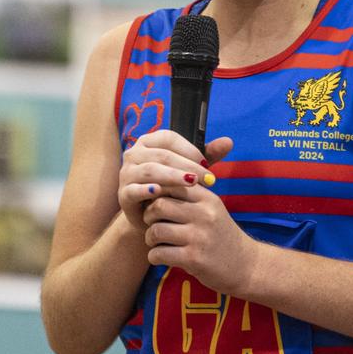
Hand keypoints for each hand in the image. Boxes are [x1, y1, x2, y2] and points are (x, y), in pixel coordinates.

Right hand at [117, 130, 232, 230]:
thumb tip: (229, 141)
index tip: (207, 163)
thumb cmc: (173, 186)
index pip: (168, 138)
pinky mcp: (123, 194)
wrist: (152, 215)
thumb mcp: (191, 169)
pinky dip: (147, 190)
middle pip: (162, 155)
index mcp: (149, 142)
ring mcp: (127, 173)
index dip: (189, 149)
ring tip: (191, 183)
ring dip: (172, 176)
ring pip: (150, 170)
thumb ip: (209, 155)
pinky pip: (134, 189)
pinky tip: (160, 192)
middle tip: (207, 178)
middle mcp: (134, 154)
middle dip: (187, 166)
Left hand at [141, 182, 257, 294]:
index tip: (154, 203)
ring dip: (149, 238)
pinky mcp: (194, 259)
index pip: (171, 184)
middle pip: (159, 205)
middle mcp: (205, 215)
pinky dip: (154, 256)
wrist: (246, 265)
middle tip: (152, 224)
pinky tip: (161, 257)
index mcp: (208, 199)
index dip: (156, 193)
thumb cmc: (221, 236)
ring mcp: (199, 237)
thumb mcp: (212, 210)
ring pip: (156, 230)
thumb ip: (189, 198)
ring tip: (156, 242)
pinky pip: (159, 254)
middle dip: (148, 215)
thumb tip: (152, 187)